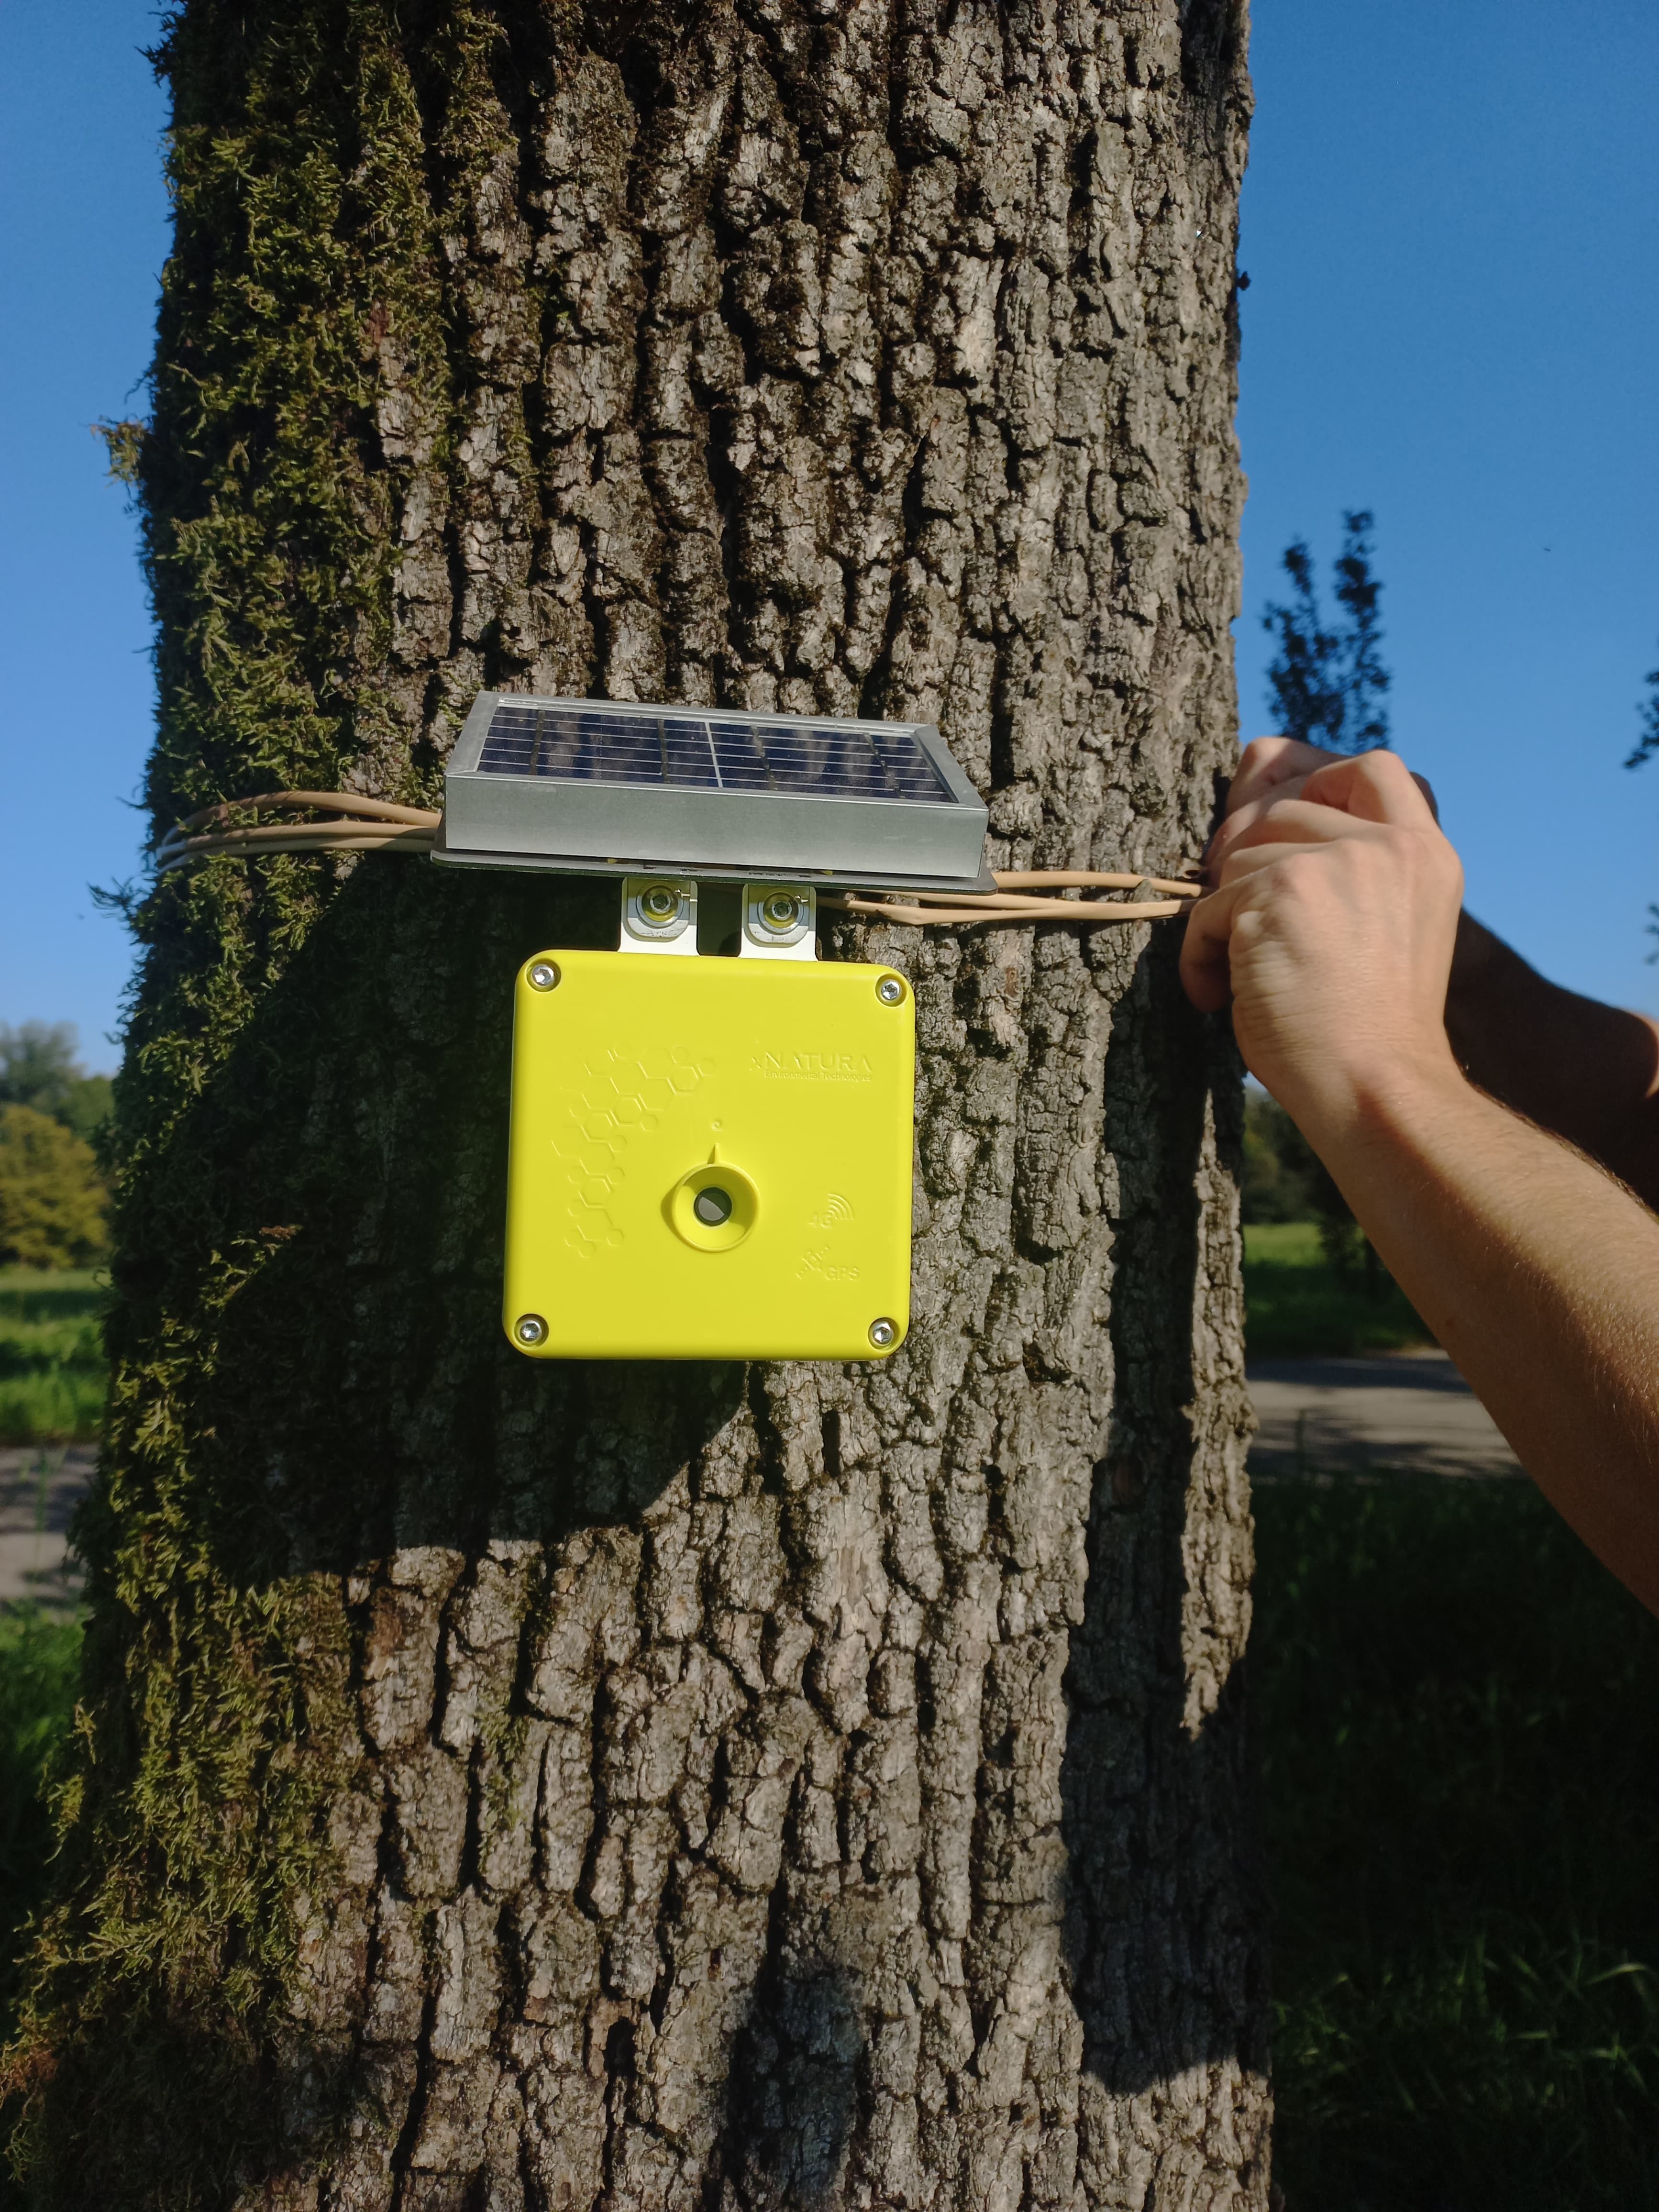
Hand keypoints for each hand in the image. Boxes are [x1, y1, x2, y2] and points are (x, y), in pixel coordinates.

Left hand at [1179, 739, 1465, 1138]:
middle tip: (1236, 916)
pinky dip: (1200, 955)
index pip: (1371, 766)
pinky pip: (1208, 907)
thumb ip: (1349, 872)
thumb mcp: (1382, 930)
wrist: (1375, 1086)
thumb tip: (1254, 824)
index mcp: (1424, 854)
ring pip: (1239, 857)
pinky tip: (1220, 998)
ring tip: (1240, 976)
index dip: (1310, 775)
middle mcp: (1390, 847)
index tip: (1269, 821)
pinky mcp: (1284, 890)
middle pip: (1285, 806)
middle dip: (1243, 853)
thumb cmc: (1367, 1032)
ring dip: (1222, 917)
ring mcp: (1339, 862)